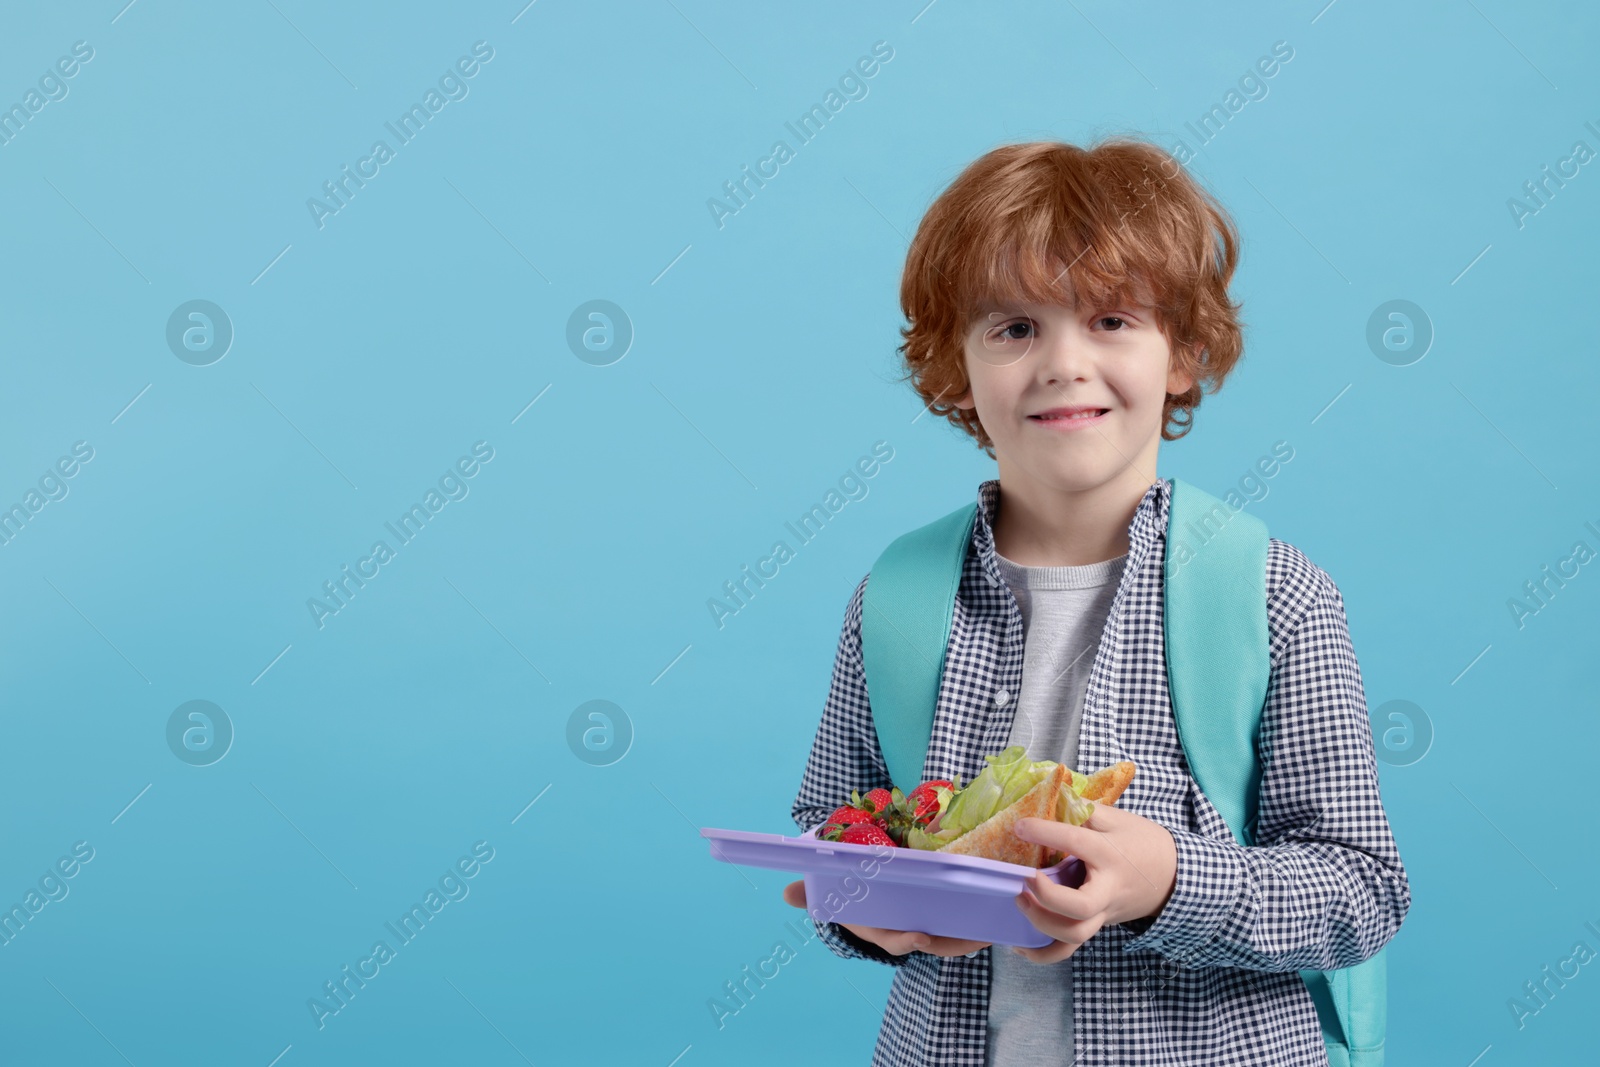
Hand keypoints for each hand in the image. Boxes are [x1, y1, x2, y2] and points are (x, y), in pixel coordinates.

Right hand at [781, 880, 992, 957]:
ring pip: (946, 939)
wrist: (864, 894)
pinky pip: (955, 929)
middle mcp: (900, 931)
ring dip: (966, 939)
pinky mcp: (935, 920)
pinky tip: (990, 926)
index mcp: (878, 928)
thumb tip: (787, 893)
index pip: (892, 939)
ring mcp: (920, 927)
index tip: (919, 937)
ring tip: (987, 933)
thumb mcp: (830, 892)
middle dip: (948, 944)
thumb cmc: (850, 893)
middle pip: (927, 943)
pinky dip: (971, 930)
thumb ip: (810, 892)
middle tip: (970, 940)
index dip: (905, 940)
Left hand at [1006, 801, 1177, 964]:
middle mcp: (1107, 889)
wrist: (1174, 875)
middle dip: (1047, 897)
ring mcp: (1103, 913)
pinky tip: (1020, 948)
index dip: (1045, 833)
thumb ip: (1085, 810)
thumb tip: (1052, 797)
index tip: (1019, 826)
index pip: (1076, 843)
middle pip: (1080, 908)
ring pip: (1075, 935)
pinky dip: (1044, 954)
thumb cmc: (1142, 842)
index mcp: (1109, 854)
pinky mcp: (1097, 926)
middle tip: (1026, 879)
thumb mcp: (1118, 819)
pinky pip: (1070, 949)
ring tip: (1020, 902)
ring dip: (1042, 924)